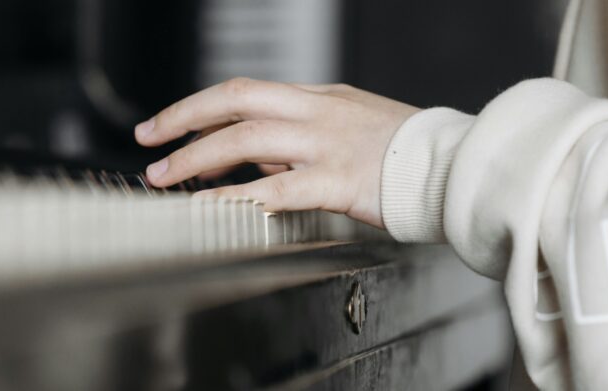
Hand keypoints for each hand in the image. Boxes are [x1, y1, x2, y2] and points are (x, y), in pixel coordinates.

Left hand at [135, 78, 419, 227]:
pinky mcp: (339, 179)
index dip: (202, 106)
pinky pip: (276, 187)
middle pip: (235, 101)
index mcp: (321, 98)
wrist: (457, 166)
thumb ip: (306, 141)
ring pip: (246, 138)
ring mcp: (327, 143)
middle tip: (149, 139)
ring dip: (197, 156)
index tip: (171, 123)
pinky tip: (209, 206)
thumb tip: (261, 160)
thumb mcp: (353, 130)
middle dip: (183, 119)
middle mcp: (319, 112)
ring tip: (166, 177)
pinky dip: (235, 196)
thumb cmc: (409, 156)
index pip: (247, 92)